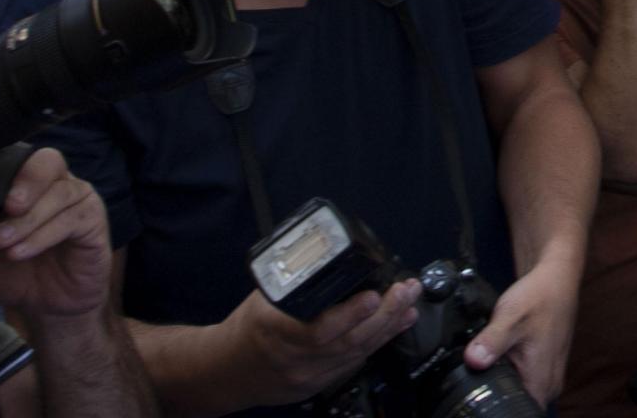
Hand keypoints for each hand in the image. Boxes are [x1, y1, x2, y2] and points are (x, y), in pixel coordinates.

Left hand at [0, 145, 113, 322]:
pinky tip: (20, 253)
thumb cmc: (10, 271)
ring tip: (2, 243)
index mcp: (26, 182)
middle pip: (48, 160)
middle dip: (25, 181)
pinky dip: (42, 235)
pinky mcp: (94, 221)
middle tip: (6, 208)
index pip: (17, 156)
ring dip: (28, 219)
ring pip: (60, 192)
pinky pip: (72, 218)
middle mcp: (55, 182)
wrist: (43, 306)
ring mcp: (78, 199)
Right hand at [227, 274, 422, 405]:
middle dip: (385, 314)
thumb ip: (296, 281)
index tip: (374, 295)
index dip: (350, 315)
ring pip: (356, 352)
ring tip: (410, 302)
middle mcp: (293, 356)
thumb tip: (330, 252)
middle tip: (406, 290)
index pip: (317, 329)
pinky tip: (397, 324)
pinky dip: (379, 342)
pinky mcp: (317, 384)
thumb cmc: (246, 329)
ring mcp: (307, 375)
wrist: (226, 371)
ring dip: (389, 325)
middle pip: (347, 341)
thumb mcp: (264, 296)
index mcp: (274, 330)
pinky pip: (354, 363)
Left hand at [464, 259, 578, 402]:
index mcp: (541, 383)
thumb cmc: (540, 298)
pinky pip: (521, 378)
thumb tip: (473, 360)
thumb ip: (491, 341)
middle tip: (488, 358)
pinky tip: (505, 349)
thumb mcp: (510, 318)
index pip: (511, 413)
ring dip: (501, 375)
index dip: (490, 402)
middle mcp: (547, 386)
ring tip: (498, 350)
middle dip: (494, 386)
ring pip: (515, 389)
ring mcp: (547, 377)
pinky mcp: (543, 368)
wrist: (556, 280)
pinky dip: (509, 367)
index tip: (481, 380)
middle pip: (512, 401)